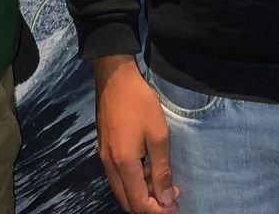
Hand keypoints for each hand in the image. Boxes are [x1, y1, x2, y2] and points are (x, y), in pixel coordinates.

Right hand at [94, 56, 178, 213]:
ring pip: (121, 189)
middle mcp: (109, 165)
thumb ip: (161, 170)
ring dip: (141, 192)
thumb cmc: (139, 103)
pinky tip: (147, 166)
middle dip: (149, 204)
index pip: (139, 202)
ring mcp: (104, 156)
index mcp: (123, 164)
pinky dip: (132, 180)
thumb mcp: (158, 134)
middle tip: (170, 194)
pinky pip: (117, 175)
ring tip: (161, 179)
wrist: (114, 77)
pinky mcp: (103, 147)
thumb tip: (165, 199)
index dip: (158, 210)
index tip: (175, 203)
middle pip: (127, 201)